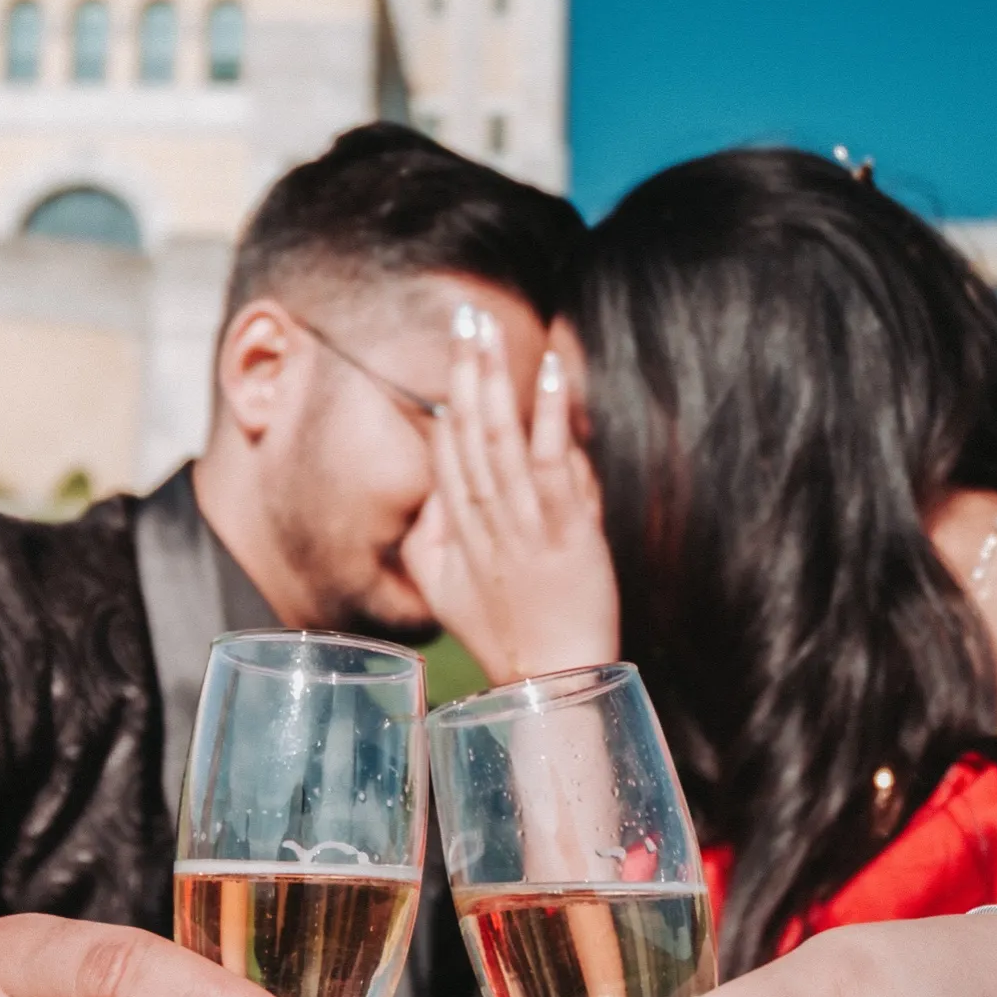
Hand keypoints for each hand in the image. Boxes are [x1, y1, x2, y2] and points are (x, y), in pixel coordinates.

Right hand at [401, 308, 619, 684]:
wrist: (550, 681)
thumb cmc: (504, 636)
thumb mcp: (442, 591)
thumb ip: (431, 538)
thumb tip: (431, 491)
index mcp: (456, 532)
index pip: (446, 453)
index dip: (448, 398)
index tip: (453, 350)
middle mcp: (483, 522)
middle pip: (467, 432)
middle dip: (465, 369)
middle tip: (465, 315)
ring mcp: (523, 526)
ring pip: (501, 441)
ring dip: (497, 380)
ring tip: (490, 330)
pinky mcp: (566, 534)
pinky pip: (553, 465)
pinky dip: (550, 418)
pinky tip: (550, 375)